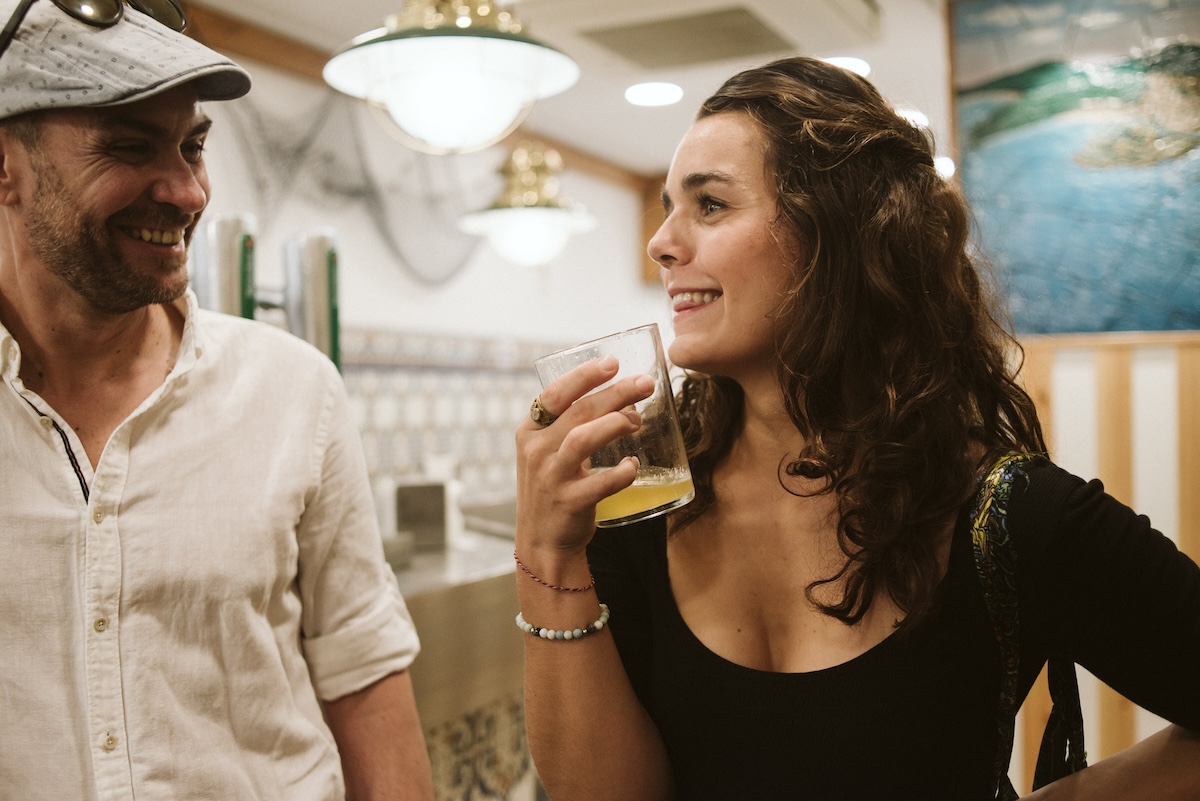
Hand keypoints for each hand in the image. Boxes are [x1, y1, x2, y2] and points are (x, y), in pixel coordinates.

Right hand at [516, 354, 654, 556]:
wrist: (542, 541)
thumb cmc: (555, 487)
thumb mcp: (550, 452)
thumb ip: (576, 426)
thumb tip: (628, 403)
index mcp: (530, 432)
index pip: (554, 394)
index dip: (584, 376)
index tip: (612, 362)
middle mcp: (536, 451)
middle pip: (578, 411)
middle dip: (615, 393)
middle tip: (645, 384)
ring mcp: (551, 477)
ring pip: (583, 439)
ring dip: (614, 424)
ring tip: (637, 421)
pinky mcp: (569, 502)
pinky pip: (600, 483)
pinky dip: (621, 472)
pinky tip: (633, 466)